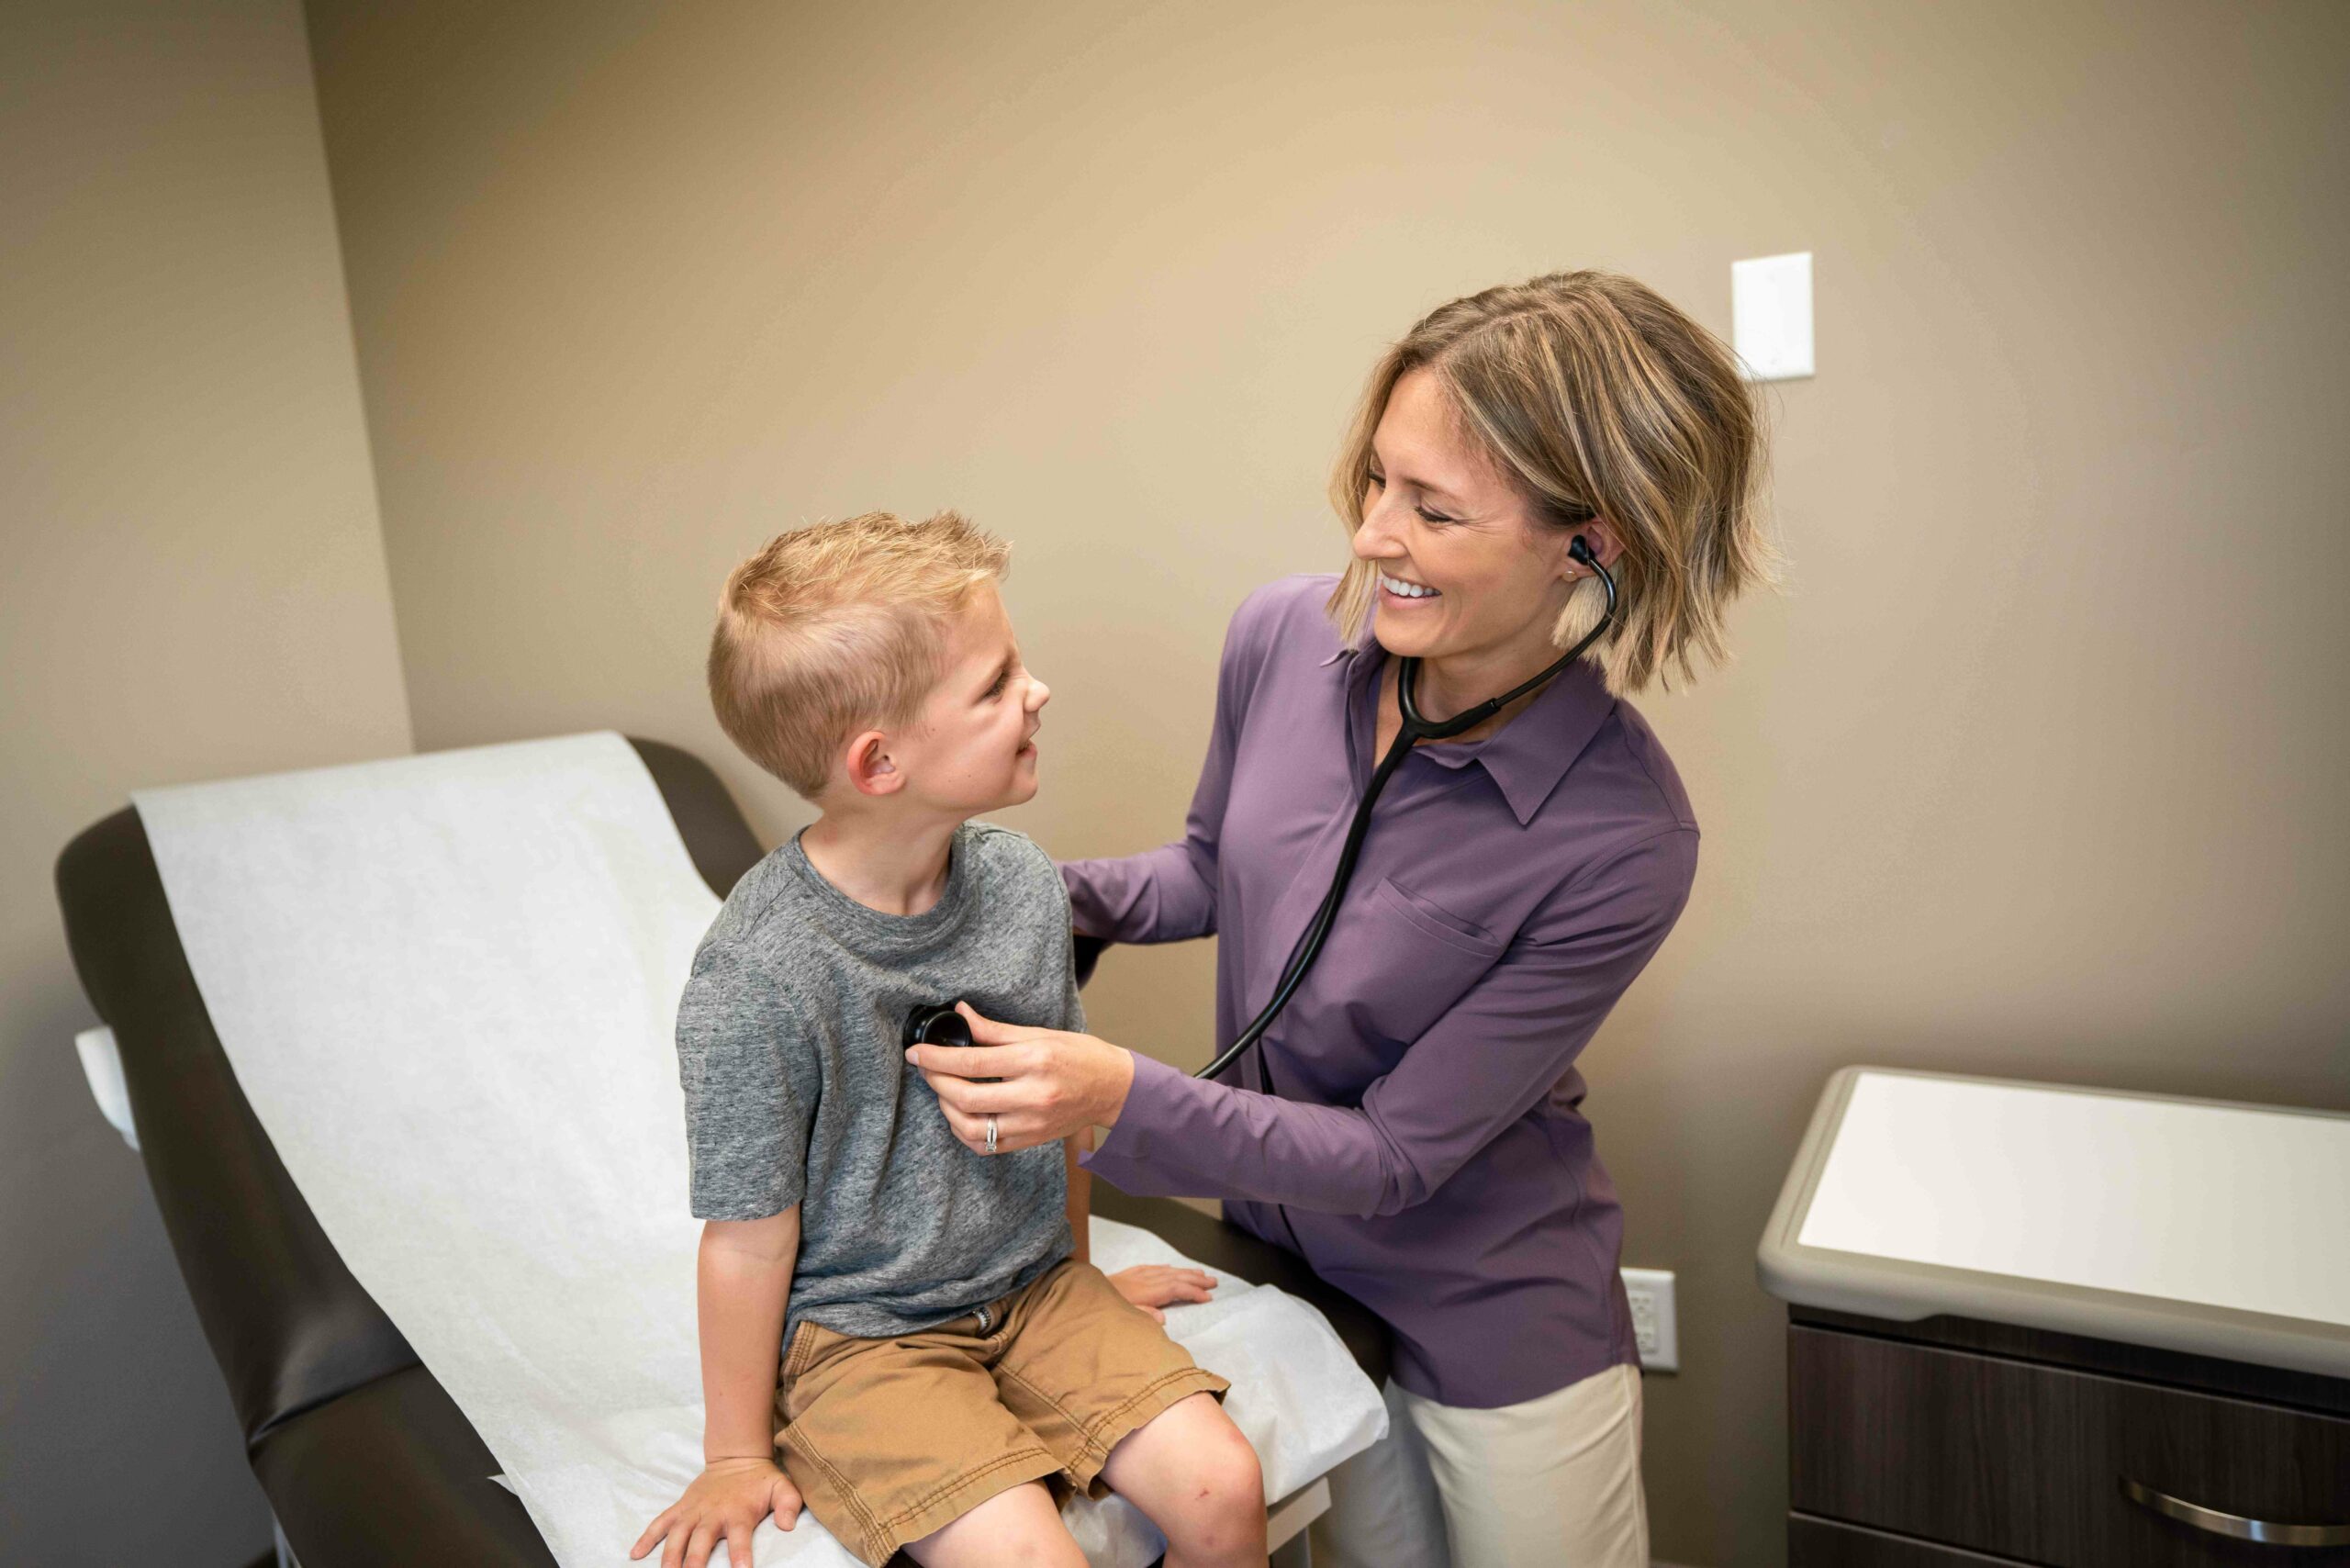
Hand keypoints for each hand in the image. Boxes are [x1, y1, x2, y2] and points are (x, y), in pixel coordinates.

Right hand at [629, 1456, 801, 1567]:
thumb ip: (789, 1505)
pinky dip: (647, 1537)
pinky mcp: (680, 1508)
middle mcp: (713, 1514)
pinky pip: (660, 1522)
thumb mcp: (782, 1488)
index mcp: (739, 1513)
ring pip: (677, 1535)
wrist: (737, 1458)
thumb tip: (788, 1525)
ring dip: (669, 1556)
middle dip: (694, 1562)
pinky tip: (634, 1554)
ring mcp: (693, 1511)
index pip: (740, 1538)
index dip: (740, 1555)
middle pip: (700, 1541)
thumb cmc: (761, 1481)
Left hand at [904, 1001, 1135, 1154]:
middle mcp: (1032, 1096)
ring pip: (970, 1126)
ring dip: (946, 1109)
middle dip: (935, 1082)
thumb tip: (961, 1013)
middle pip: (965, 1096)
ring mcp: (1031, 1123)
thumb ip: (996, 1030)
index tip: (916, 1052)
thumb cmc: (1081, 1056)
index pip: (972, 1062)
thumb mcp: (1040, 1033)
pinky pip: (985, 1145)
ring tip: (943, 1091)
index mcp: (1034, 1061)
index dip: (937, 1058)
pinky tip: (960, 1114)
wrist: (1114, 1089)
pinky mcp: (1031, 1141)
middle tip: (925, 1069)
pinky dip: (964, 1132)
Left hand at [1108, 1263, 1218, 1324]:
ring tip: (1200, 1273)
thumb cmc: (1098, 1311)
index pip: (1174, 1289)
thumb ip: (1141, 1317)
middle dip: (1195, 1279)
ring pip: (1165, 1271)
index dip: (1192, 1291)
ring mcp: (1133, 1276)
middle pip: (1174, 1277)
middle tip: (1214, 1281)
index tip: (1209, 1297)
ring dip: (1184, 1272)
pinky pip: (1150, 1268)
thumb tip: (1163, 1318)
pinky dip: (1164, 1268)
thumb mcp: (1118, 1319)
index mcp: (1142, 1293)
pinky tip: (1169, 1268)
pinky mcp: (1125, 1275)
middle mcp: (1140, 1281)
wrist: (1076, 1295)